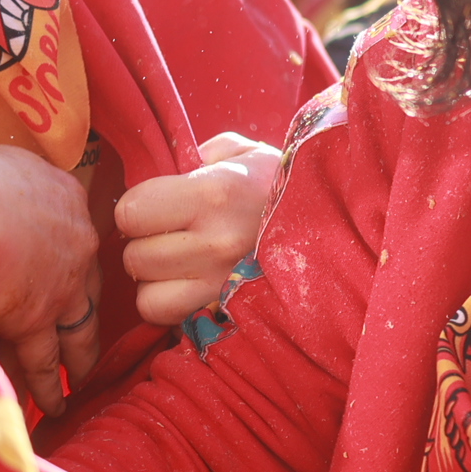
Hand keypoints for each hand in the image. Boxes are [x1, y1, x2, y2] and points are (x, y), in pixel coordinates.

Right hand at [0, 145, 100, 412]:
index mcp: (58, 190)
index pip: (71, 227)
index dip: (66, 251)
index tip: (63, 267)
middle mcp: (73, 235)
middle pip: (85, 280)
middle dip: (81, 308)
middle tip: (83, 332)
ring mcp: (62, 281)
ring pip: (76, 325)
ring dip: (77, 355)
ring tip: (80, 376)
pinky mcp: (38, 319)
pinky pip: (45, 358)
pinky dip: (47, 384)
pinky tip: (52, 404)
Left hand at [115, 131, 284, 325]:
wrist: (340, 226)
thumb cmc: (282, 186)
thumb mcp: (244, 153)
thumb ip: (197, 155)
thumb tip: (161, 173)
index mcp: (215, 193)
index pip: (130, 212)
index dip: (138, 207)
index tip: (158, 205)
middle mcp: (216, 243)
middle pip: (134, 257)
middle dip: (146, 245)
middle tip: (175, 235)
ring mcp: (221, 285)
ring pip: (146, 296)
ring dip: (157, 281)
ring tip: (183, 264)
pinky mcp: (226, 314)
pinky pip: (168, 318)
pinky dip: (170, 305)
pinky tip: (191, 286)